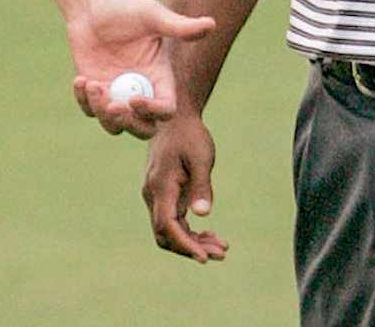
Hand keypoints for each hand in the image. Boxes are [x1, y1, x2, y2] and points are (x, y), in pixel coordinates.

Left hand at [66, 0, 214, 137]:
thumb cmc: (127, 9)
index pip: (165, 109)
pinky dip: (85, 101)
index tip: (134, 99)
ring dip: (103, 113)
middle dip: (130, 124)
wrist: (93, 7)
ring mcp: (116, 95)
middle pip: (144, 129)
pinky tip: (81, 80)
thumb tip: (212, 24)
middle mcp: (141, 92)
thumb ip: (179, 27)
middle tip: (113, 107)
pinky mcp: (95, 93)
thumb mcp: (153, 16)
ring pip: (115, 125)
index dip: (153, 111)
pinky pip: (90, 110)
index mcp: (160, 79)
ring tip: (92, 84)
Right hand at [142, 114, 227, 260]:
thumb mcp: (201, 158)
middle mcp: (153, 194)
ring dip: (193, 242)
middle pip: (165, 234)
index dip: (185, 244)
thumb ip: (202, 186)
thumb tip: (203, 215)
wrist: (174, 117)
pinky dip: (190, 232)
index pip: (167, 225)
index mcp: (160, 186)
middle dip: (191, 248)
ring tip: (222, 247)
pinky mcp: (163, 195)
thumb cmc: (189, 135)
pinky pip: (173, 221)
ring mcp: (155, 195)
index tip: (205, 258)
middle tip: (222, 252)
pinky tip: (210, 233)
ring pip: (169, 230)